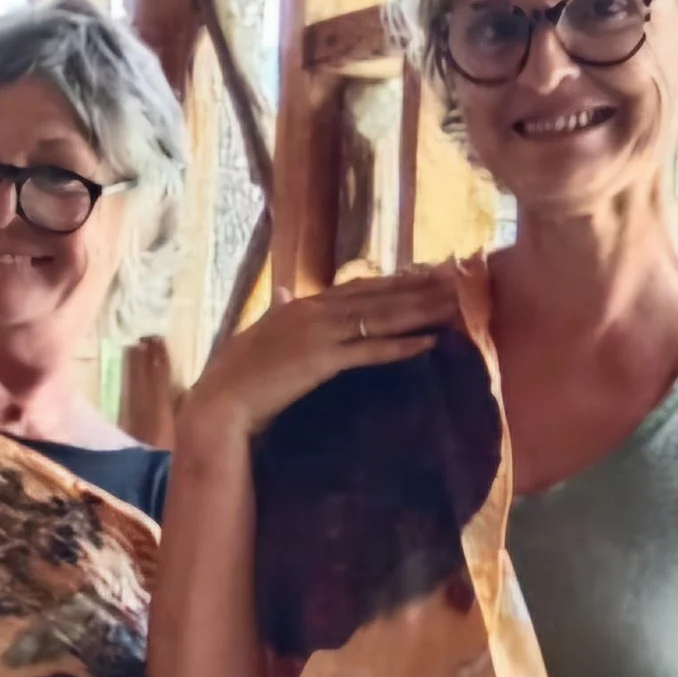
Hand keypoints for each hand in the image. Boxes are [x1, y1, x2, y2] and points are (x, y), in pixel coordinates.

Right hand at [180, 267, 460, 447]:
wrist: (221, 402)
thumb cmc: (239, 377)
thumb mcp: (263, 337)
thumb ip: (280, 314)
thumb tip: (283, 294)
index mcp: (302, 304)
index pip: (359, 286)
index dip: (395, 280)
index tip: (425, 274)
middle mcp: (314, 310)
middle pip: (377, 294)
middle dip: (419, 286)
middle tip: (456, 278)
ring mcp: (318, 333)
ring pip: (380, 317)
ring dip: (420, 310)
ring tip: (454, 305)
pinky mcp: (321, 360)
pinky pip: (370, 350)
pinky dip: (401, 345)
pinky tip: (429, 343)